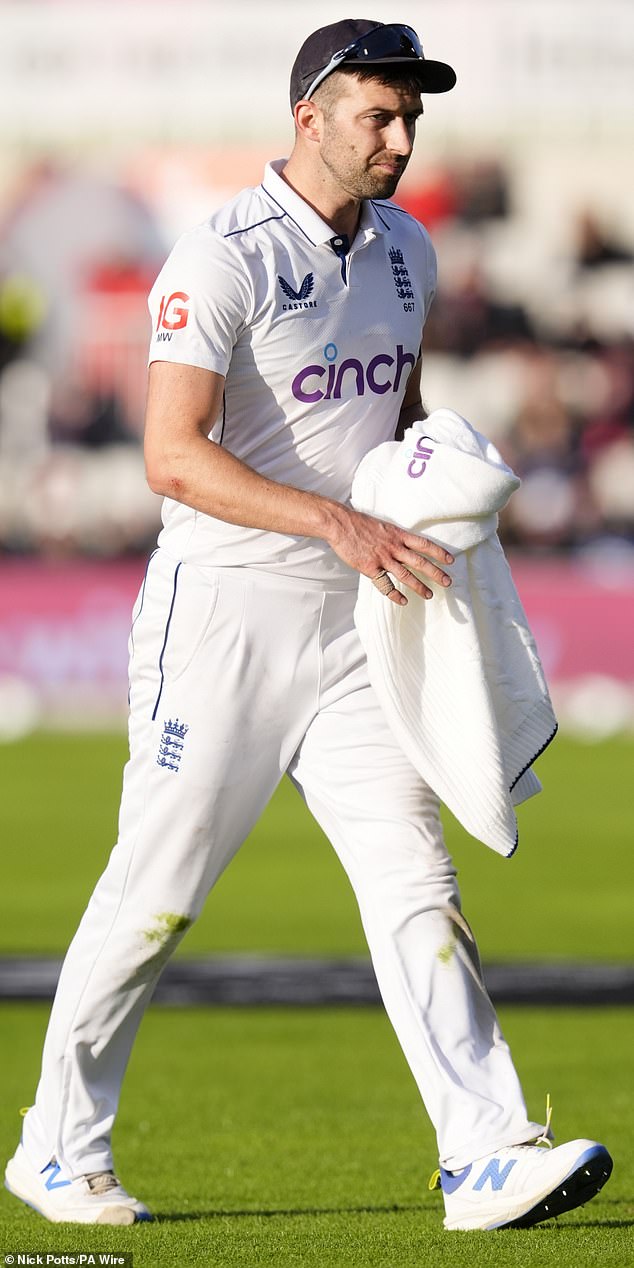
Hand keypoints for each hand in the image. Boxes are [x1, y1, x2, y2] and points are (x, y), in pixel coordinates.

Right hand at [328, 506, 452, 604]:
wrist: (340, 524)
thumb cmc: (359, 523)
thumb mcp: (382, 525)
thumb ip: (394, 536)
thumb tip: (403, 543)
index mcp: (398, 534)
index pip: (424, 544)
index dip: (439, 552)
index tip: (450, 560)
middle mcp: (394, 547)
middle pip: (419, 562)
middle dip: (436, 573)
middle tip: (447, 582)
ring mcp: (382, 559)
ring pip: (406, 575)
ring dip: (419, 587)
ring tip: (429, 595)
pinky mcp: (370, 568)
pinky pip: (386, 585)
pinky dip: (395, 595)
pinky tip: (403, 601)